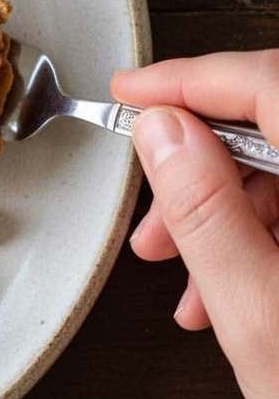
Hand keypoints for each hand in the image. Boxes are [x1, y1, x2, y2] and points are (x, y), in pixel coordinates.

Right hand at [111, 50, 278, 398]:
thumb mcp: (261, 317)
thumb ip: (207, 213)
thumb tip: (165, 133)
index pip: (274, 85)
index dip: (191, 81)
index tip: (134, 92)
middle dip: (200, 167)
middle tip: (151, 216)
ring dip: (225, 212)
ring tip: (182, 276)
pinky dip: (264, 237)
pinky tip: (228, 290)